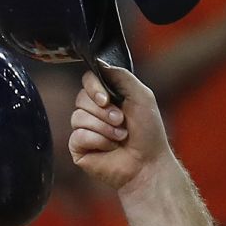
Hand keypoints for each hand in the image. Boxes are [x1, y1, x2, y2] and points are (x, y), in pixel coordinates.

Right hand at [70, 67, 170, 194]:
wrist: (147, 164)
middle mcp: (93, 111)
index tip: (107, 99)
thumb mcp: (141, 95)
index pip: (88, 80)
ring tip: (120, 137)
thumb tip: (98, 62)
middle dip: (104, 112)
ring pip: (78, 117)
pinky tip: (109, 148)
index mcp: (106, 97)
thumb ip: (121, 75)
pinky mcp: (79, 148)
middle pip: (80, 98)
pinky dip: (97, 140)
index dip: (94, 88)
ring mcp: (84, 129)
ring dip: (104, 128)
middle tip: (122, 122)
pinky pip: (77, 135)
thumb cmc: (148, 132)